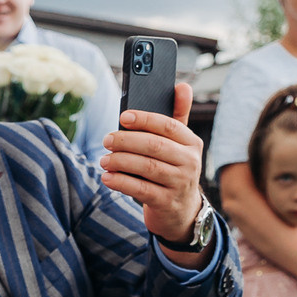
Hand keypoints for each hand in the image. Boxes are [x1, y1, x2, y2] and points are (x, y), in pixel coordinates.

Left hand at [100, 82, 205, 244]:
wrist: (180, 211)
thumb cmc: (174, 170)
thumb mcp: (180, 145)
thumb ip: (177, 116)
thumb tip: (182, 85)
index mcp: (192, 143)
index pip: (168, 125)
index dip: (144, 119)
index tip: (123, 116)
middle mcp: (189, 162)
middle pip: (154, 145)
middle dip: (126, 141)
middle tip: (107, 139)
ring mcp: (179, 183)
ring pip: (146, 167)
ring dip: (120, 161)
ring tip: (104, 159)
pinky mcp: (166, 202)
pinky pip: (140, 189)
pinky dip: (120, 182)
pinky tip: (107, 177)